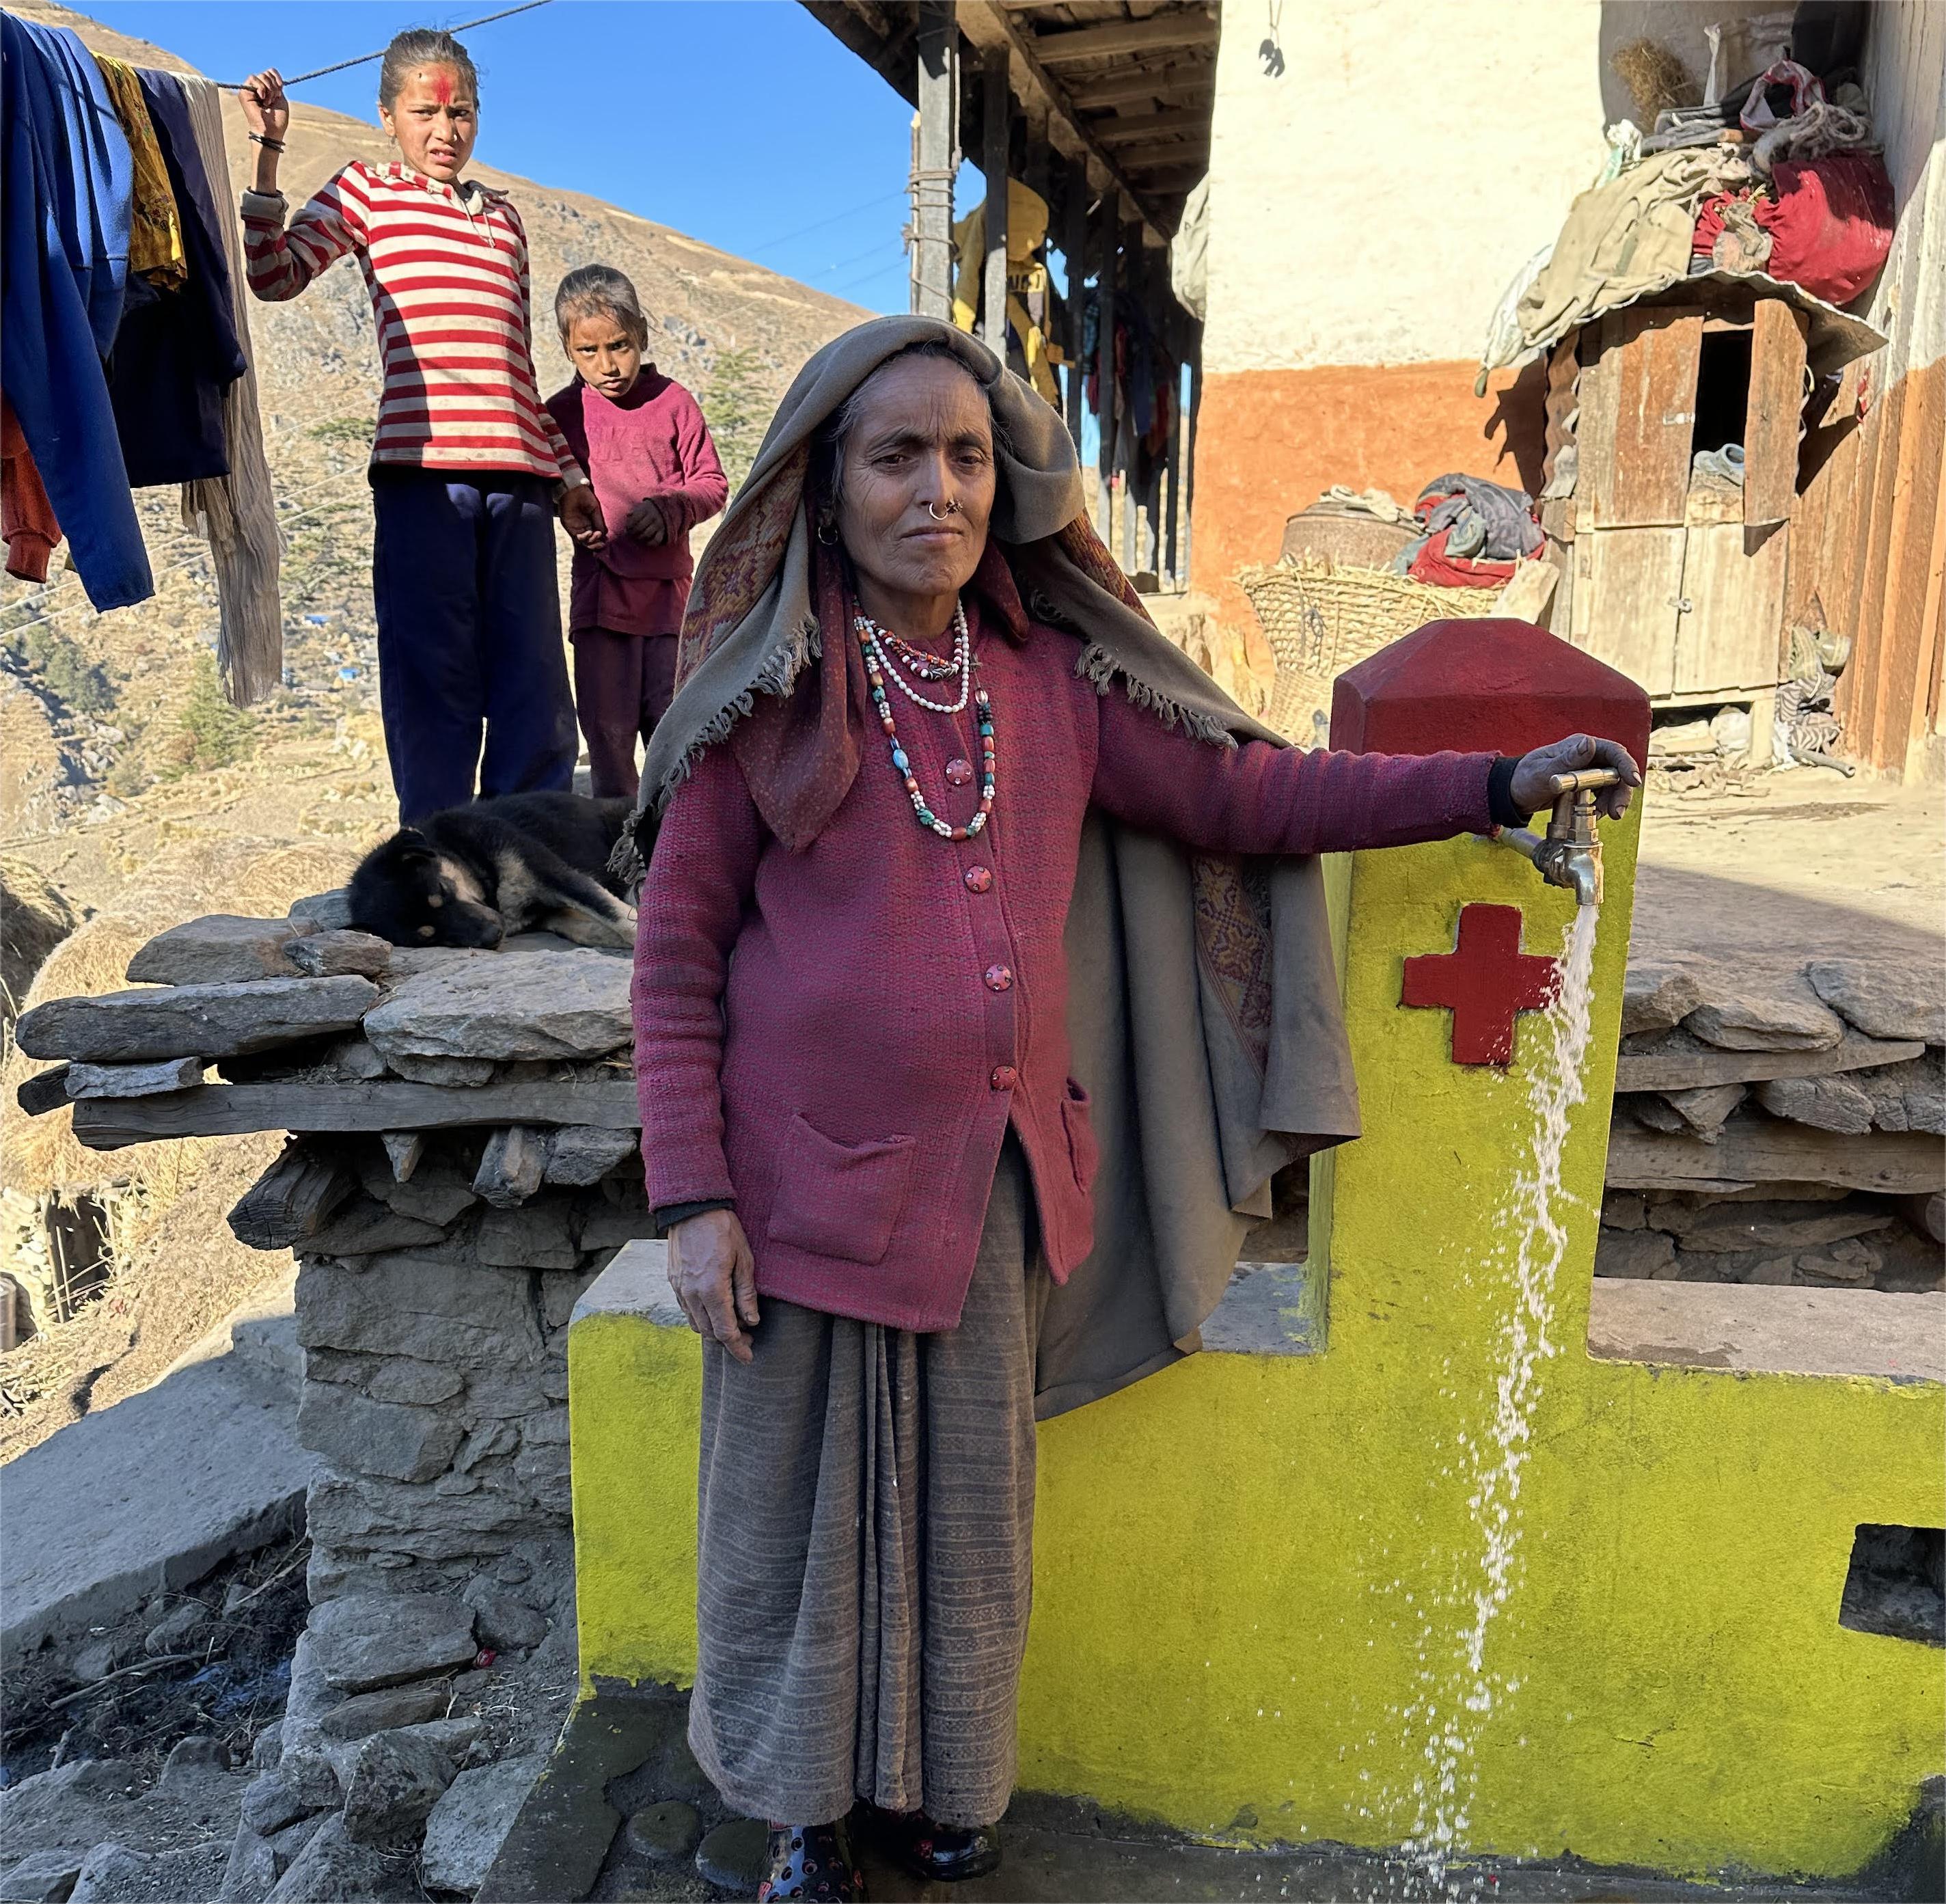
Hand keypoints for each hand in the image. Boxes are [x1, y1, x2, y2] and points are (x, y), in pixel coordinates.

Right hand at [238, 68, 288, 143]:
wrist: (271, 130)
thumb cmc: (277, 119)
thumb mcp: (280, 98)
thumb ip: (276, 84)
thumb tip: (270, 72)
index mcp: (268, 89)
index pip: (271, 72)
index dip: (277, 78)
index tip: (280, 90)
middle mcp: (258, 88)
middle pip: (267, 73)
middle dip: (274, 87)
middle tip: (273, 100)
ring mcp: (250, 89)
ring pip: (261, 75)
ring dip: (269, 89)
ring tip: (268, 102)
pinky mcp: (244, 91)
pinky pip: (253, 78)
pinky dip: (261, 87)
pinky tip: (262, 98)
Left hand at [558, 484, 606, 549]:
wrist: (573, 488)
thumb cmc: (584, 496)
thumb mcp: (595, 509)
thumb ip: (598, 522)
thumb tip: (603, 534)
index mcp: (590, 523)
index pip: (595, 536)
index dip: (600, 540)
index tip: (604, 540)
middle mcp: (582, 526)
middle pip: (589, 542)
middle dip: (595, 545)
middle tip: (601, 544)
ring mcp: (575, 527)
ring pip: (583, 542)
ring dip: (590, 542)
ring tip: (595, 535)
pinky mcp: (568, 526)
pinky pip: (576, 537)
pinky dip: (583, 538)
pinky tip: (589, 533)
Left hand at [625, 496, 668, 545]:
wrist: (667, 507)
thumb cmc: (650, 509)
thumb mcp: (642, 506)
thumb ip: (634, 510)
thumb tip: (628, 515)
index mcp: (646, 509)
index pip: (635, 518)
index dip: (629, 525)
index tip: (627, 527)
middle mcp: (653, 517)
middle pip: (639, 527)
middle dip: (633, 532)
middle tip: (630, 534)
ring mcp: (659, 525)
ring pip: (646, 534)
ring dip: (639, 538)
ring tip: (637, 538)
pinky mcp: (663, 532)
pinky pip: (656, 540)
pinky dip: (650, 543)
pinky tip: (646, 541)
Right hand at [667, 1209, 758, 1362]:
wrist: (692, 1208)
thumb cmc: (723, 1230)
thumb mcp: (744, 1259)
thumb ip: (746, 1293)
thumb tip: (751, 1321)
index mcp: (711, 1290)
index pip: (725, 1332)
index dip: (738, 1348)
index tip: (748, 1357)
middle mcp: (691, 1294)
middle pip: (709, 1332)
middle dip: (728, 1340)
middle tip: (747, 1337)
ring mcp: (679, 1289)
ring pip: (696, 1323)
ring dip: (713, 1329)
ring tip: (732, 1321)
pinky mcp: (674, 1281)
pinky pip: (686, 1309)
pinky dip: (701, 1316)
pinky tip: (715, 1307)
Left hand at [1508, 733, 1640, 820]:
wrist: (1512, 794)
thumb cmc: (1523, 778)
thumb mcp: (1543, 771)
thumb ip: (1566, 760)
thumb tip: (1589, 743)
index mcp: (1579, 746)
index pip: (1612, 752)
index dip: (1626, 765)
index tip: (1633, 782)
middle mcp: (1587, 757)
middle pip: (1616, 771)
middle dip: (1621, 792)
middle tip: (1617, 813)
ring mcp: (1587, 772)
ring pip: (1612, 786)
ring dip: (1612, 802)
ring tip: (1601, 817)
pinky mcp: (1584, 787)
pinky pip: (1601, 796)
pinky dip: (1601, 807)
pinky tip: (1594, 816)